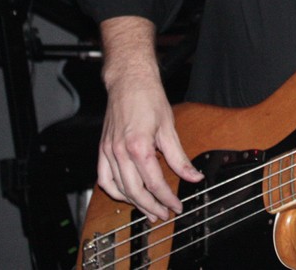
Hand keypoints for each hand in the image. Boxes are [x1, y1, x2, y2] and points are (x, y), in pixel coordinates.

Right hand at [97, 17, 203, 220]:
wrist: (129, 81)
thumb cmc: (149, 98)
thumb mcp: (169, 127)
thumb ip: (179, 157)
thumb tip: (193, 176)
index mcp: (138, 146)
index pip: (154, 183)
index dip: (167, 198)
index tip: (176, 206)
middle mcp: (120, 152)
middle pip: (135, 191)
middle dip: (151, 206)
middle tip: (164, 214)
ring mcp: (108, 151)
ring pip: (119, 188)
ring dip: (133, 203)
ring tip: (147, 210)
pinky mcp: (102, 148)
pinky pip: (103, 178)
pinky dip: (113, 191)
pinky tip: (124, 196)